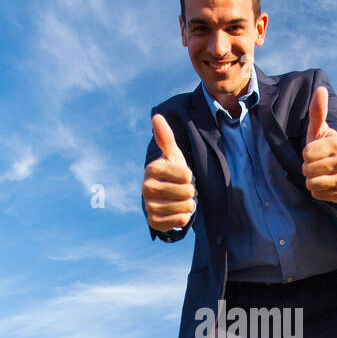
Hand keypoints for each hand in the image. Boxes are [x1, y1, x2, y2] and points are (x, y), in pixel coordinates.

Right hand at [142, 114, 196, 230]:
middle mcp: (147, 188)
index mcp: (152, 170)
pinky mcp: (154, 222)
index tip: (181, 176)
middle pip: (187, 192)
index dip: (189, 176)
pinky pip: (180, 221)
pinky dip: (183, 217)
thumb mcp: (172, 155)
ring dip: (188, 204)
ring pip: (185, 207)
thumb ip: (166, 137)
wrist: (166, 198)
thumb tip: (156, 116)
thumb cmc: (172, 173)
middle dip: (189, 191)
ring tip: (180, 200)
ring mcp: (149, 206)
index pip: (186, 175)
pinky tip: (176, 211)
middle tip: (181, 190)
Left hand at [301, 86, 336, 200]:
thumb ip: (317, 111)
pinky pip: (319, 195)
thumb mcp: (316, 128)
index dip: (305, 153)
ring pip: (313, 184)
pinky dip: (317, 191)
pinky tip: (323, 183)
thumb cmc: (320, 144)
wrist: (332, 165)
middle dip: (306, 167)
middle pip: (308, 170)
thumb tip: (321, 89)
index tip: (312, 151)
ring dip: (310, 180)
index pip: (307, 153)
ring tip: (317, 173)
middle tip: (314, 163)